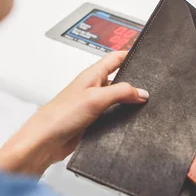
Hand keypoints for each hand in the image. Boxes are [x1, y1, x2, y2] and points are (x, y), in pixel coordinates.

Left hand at [0, 51, 147, 174]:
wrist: (47, 141)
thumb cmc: (60, 115)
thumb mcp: (96, 98)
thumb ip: (121, 92)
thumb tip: (142, 92)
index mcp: (92, 75)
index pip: (114, 58)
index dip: (129, 54)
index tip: (144, 55)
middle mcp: (93, 88)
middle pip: (119, 79)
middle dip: (134, 81)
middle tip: (149, 85)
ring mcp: (94, 105)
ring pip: (118, 99)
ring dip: (128, 102)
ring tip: (141, 104)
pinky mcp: (94, 121)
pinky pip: (113, 115)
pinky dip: (122, 117)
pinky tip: (128, 120)